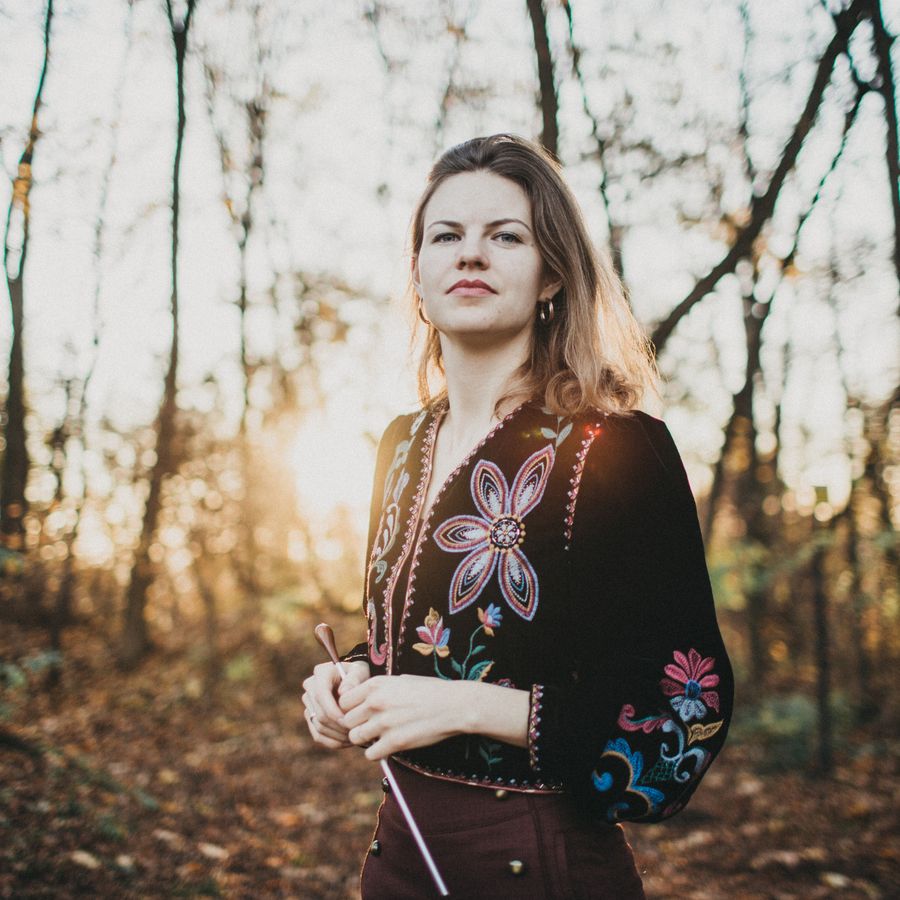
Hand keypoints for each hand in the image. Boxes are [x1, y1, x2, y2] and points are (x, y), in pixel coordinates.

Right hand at [301, 660, 369, 749]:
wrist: (355, 682)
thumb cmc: (359, 675)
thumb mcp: (361, 672)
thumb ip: (354, 679)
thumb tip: (344, 692)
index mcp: (321, 673)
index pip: (320, 694)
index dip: (332, 710)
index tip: (347, 720)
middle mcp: (310, 687)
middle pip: (319, 713)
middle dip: (337, 726)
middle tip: (355, 732)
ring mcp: (309, 703)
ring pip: (319, 727)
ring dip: (337, 736)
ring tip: (355, 736)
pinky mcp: (311, 717)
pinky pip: (318, 735)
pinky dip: (333, 742)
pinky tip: (348, 741)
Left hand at [338, 674, 476, 759]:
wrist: (453, 705)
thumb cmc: (430, 691)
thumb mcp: (400, 680)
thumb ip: (379, 689)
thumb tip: (361, 699)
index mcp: (376, 684)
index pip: (343, 701)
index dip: (350, 709)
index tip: (360, 713)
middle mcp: (376, 702)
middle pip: (347, 720)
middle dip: (356, 724)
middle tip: (369, 727)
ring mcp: (384, 723)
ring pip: (355, 737)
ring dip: (365, 739)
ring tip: (378, 737)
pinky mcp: (394, 742)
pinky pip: (370, 754)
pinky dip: (377, 752)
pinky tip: (387, 746)